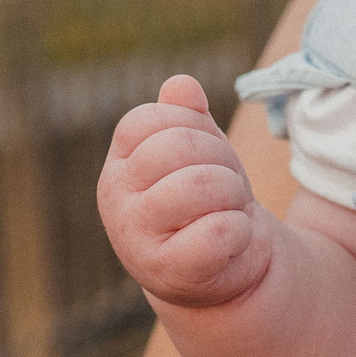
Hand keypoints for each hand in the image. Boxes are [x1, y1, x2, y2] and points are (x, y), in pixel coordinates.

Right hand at [97, 75, 277, 308]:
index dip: (196, 127)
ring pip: (201, 185)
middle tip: (225, 188)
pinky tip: (230, 243)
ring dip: (233, 196)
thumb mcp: (201, 151)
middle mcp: (116, 198)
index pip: (153, 118)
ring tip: (227, 212)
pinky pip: (218, 231)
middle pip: (180, 146)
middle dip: (222, 161)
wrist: (224, 270)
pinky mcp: (166, 271)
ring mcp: (135, 237)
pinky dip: (239, 232)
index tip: (206, 156)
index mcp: (120, 163)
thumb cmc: (208, 202)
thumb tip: (181, 85)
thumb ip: (188, 115)